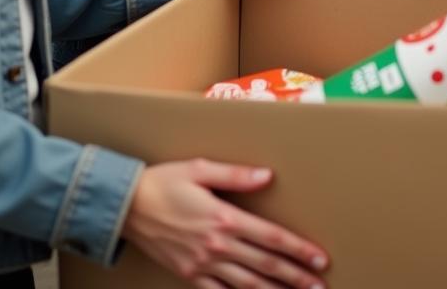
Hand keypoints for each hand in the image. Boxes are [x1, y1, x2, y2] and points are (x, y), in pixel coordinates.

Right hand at [123, 160, 327, 286]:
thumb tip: (268, 176)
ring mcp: (202, 264)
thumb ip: (236, 174)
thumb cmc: (165, 181)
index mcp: (224, 217)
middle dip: (295, 276)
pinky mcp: (189, 275)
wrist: (126, 206)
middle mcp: (217, 245)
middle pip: (264, 264)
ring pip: (247, 284)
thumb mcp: (200, 168)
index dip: (297, 249)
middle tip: (320, 285)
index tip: (320, 258)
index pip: (270, 237)